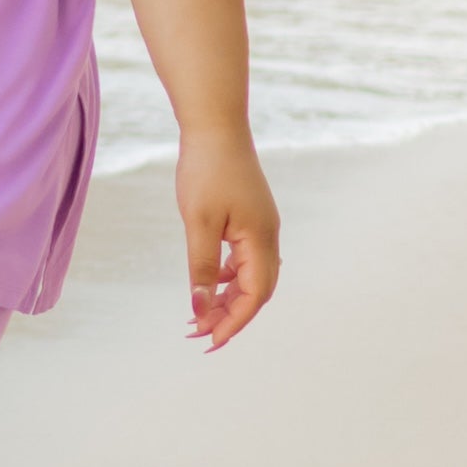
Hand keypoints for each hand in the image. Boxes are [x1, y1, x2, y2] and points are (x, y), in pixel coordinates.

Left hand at [177, 126, 280, 350]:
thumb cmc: (207, 170)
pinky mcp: (251, 217)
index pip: (254, 295)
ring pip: (250, 275)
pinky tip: (208, 280)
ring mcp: (261, 226)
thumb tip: (200, 308)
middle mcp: (268, 236)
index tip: (209, 341)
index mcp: (261, 240)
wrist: (215, 126)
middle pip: (256, 291)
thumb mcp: (198, 223)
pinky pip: (244, 258)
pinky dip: (228, 276)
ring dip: (228, 297)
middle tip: (198, 333)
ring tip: (199, 313)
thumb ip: (201, 268)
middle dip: (230, 315)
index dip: (234, 322)